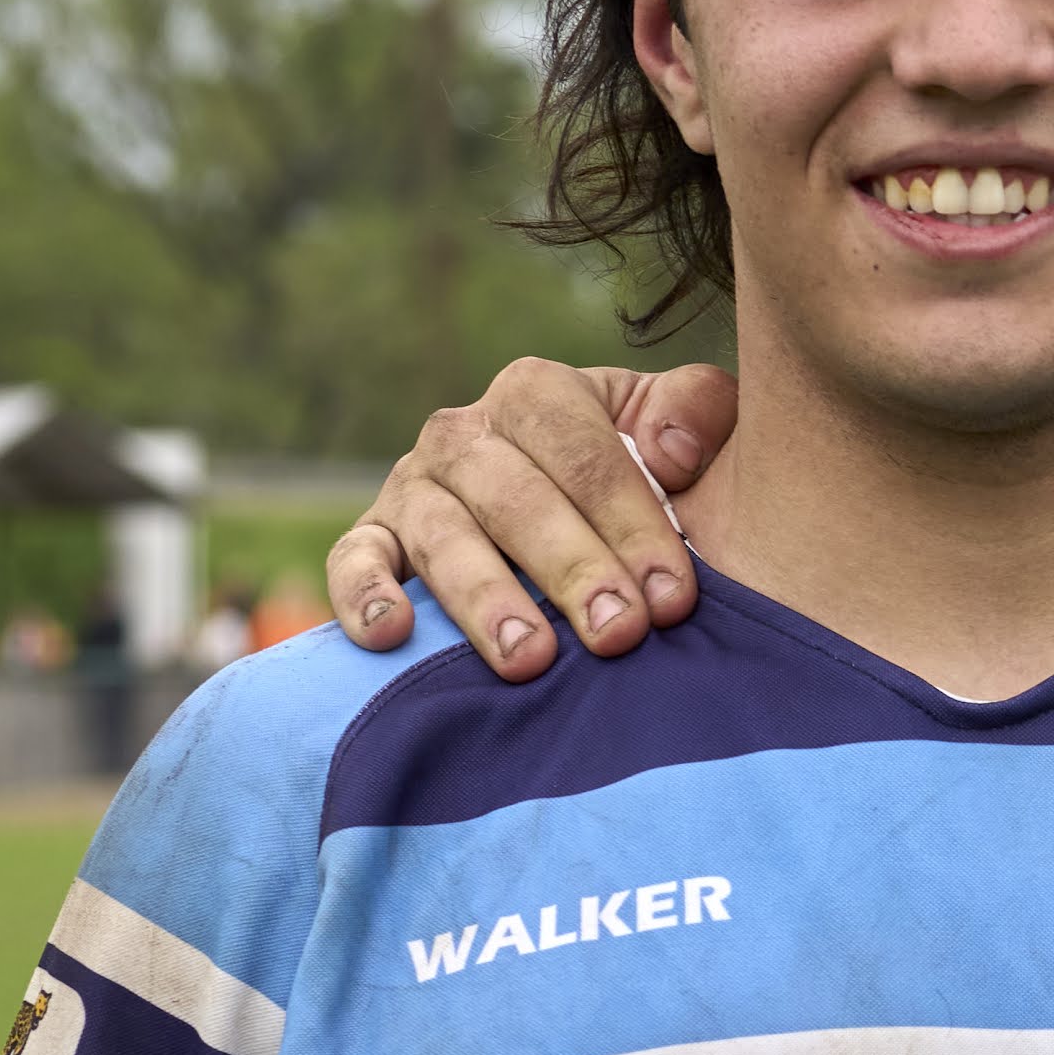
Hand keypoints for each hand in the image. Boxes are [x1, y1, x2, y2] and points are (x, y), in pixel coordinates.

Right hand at [325, 361, 741, 680]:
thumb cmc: (647, 484)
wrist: (581, 525)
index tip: (674, 598)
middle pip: (516, 498)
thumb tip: (671, 448)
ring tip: (530, 659)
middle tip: (618, 634)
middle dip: (573, 570)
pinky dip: (364, 594)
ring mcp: (412, 485)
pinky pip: (354, 559)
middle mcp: (465, 432)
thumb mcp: (686, 437)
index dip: (632, 524)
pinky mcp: (371, 537)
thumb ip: (699, 412)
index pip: (585, 455)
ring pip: (441, 535)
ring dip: (486, 599)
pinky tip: (394, 634)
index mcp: (539, 395)